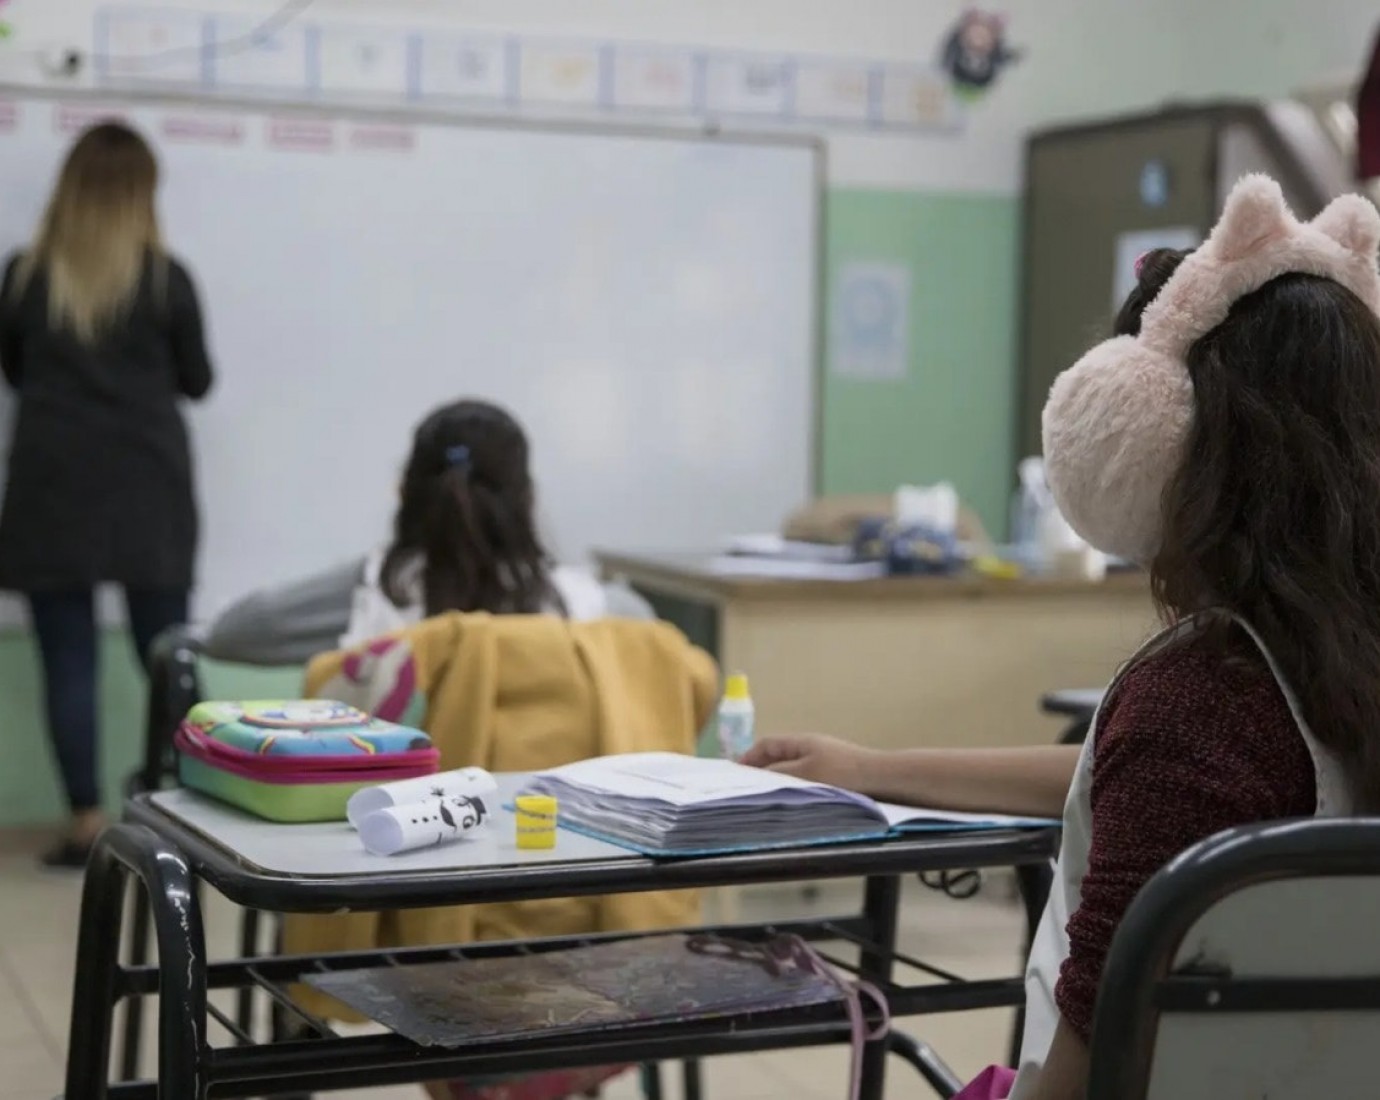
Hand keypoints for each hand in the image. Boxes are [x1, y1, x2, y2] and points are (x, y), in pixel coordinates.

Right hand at [740, 735, 873, 792]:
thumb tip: (758, 774)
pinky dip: (793, 788)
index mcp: (802, 742)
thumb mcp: (806, 773)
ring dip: (777, 781)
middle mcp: (811, 749)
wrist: (881, 778)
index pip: (767, 745)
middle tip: (745, 787)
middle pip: (778, 757)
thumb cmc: (843, 772)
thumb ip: (779, 772)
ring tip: (765, 797)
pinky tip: (793, 801)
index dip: (750, 757)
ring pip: (792, 770)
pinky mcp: (834, 776)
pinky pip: (805, 780)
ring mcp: (823, 762)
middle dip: (760, 770)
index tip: (735, 773)